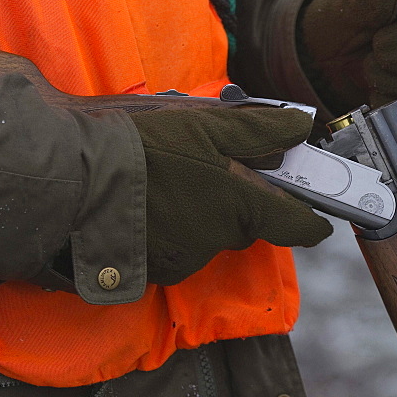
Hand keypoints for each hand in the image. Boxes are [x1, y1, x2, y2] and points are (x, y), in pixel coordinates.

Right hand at [130, 106, 332, 284]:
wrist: (78, 181)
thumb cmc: (147, 146)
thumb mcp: (207, 125)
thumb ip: (259, 130)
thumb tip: (300, 127)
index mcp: (242, 206)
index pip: (297, 226)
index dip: (311, 221)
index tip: (318, 218)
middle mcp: (220, 239)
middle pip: (249, 225)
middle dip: (242, 203)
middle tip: (216, 170)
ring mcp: (187, 258)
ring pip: (211, 236)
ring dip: (203, 214)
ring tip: (172, 182)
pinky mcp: (155, 270)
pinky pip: (178, 249)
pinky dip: (172, 230)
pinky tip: (151, 204)